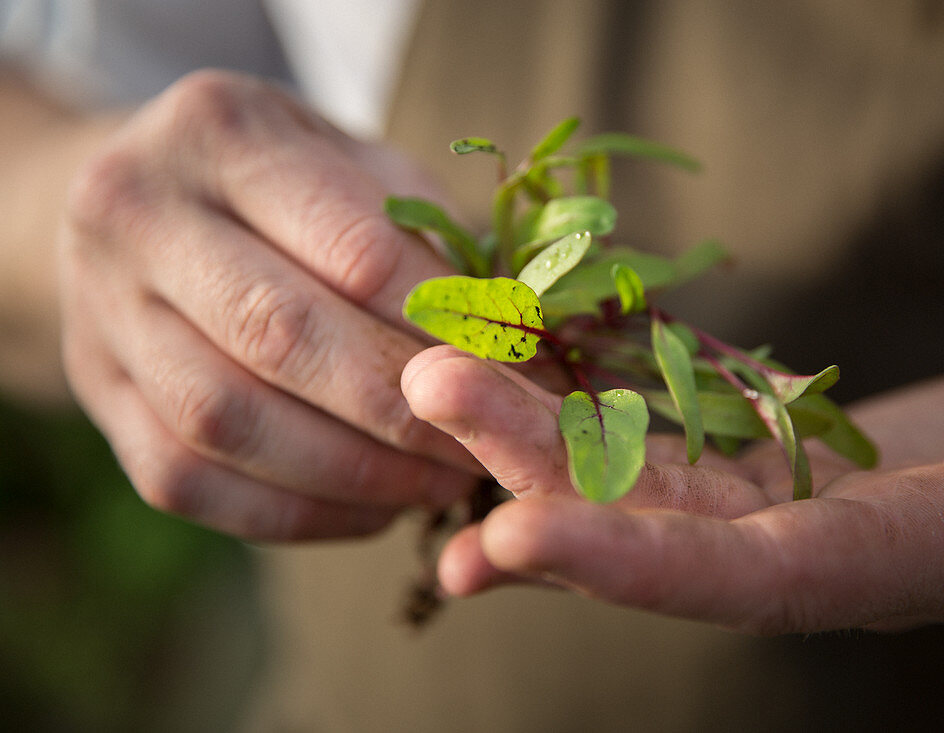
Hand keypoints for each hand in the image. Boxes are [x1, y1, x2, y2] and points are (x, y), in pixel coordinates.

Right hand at [59, 70, 480, 539]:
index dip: (448, 327)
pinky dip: (295, 511)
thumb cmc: (284, 181)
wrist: (139, 202)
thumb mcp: (357, 166)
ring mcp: (101, 310)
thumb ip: (430, 241)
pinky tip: (370, 509)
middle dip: (403, 410)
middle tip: (485, 449)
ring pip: (226, 421)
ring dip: (352, 473)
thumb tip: (520, 352)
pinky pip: (189, 480)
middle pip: (281, 336)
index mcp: (222, 132)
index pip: (356, 247)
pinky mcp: (96, 397)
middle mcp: (137, 214)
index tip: (521, 373)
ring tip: (437, 487)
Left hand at [401, 297, 943, 633]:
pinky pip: (658, 410)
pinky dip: (587, 388)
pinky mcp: (751, 437)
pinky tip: (513, 359)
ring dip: (532, 424)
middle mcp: (798, 541)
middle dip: (535, 467)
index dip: (631, 565)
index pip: (747, 583)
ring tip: (435, 380)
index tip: (513, 534)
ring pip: (632, 458)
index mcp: (889, 566)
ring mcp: (764, 489)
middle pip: (648, 516)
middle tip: (432, 395)